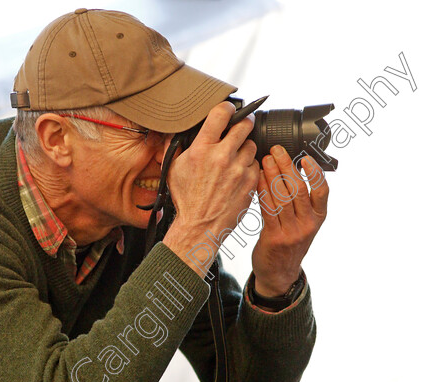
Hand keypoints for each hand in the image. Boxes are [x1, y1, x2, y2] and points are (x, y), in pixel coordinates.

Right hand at [162, 102, 260, 276]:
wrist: (199, 226)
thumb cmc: (185, 200)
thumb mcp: (172, 170)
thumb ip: (176, 146)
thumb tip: (179, 129)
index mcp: (202, 149)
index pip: (221, 113)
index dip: (227, 107)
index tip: (229, 110)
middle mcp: (222, 156)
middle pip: (244, 124)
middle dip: (243, 122)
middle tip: (241, 126)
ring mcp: (239, 169)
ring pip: (251, 145)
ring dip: (245, 148)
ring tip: (235, 158)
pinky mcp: (250, 182)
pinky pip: (256, 165)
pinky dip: (249, 167)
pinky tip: (238, 174)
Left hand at [250, 146, 328, 295]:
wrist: (279, 273)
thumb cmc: (289, 242)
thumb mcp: (304, 223)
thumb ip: (302, 202)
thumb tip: (291, 169)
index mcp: (318, 218)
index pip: (322, 191)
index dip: (315, 173)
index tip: (306, 157)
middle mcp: (308, 224)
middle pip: (298, 189)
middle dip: (286, 166)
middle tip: (276, 150)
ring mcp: (292, 232)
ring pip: (282, 197)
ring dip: (272, 174)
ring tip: (265, 159)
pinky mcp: (274, 237)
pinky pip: (268, 208)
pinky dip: (263, 190)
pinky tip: (257, 178)